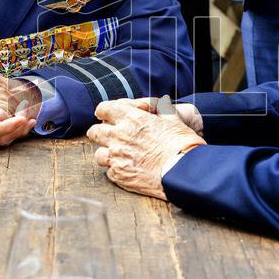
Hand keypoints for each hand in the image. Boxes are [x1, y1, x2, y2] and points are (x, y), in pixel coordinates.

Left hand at [86, 97, 205, 200]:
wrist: (183, 172)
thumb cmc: (181, 143)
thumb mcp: (173, 118)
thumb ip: (160, 109)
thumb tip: (158, 103)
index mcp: (131, 118)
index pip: (103, 109)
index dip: (105, 112)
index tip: (107, 116)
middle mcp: (119, 136)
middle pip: (94, 131)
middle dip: (100, 132)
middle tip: (111, 137)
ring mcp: (116, 157)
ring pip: (98, 154)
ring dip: (106, 153)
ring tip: (119, 156)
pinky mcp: (119, 175)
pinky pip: (109, 171)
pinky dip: (116, 169)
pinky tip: (128, 169)